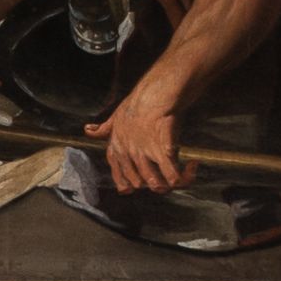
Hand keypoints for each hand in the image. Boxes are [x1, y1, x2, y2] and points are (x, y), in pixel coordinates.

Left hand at [97, 78, 188, 195]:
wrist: (155, 94)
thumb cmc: (137, 103)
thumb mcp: (115, 116)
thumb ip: (103, 128)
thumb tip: (88, 130)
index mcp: (117, 148)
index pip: (118, 176)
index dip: (127, 184)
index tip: (135, 186)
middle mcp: (129, 155)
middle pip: (139, 184)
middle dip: (152, 183)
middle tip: (165, 173)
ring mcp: (146, 155)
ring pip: (156, 185)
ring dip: (170, 183)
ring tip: (181, 175)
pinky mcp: (164, 152)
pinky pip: (174, 176)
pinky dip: (186, 176)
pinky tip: (192, 166)